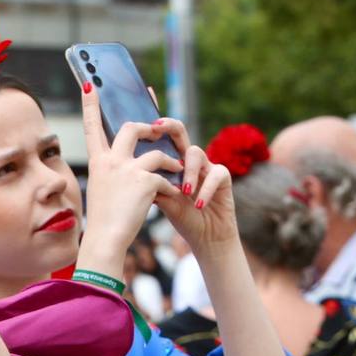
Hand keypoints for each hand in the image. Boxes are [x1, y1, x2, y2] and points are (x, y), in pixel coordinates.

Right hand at [78, 85, 184, 252]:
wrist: (107, 239)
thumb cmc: (105, 220)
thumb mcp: (103, 189)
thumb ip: (114, 171)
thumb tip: (131, 160)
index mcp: (97, 163)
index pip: (92, 128)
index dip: (91, 105)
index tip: (89, 84)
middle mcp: (110, 162)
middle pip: (131, 128)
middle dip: (148, 128)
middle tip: (158, 133)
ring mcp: (127, 170)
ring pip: (157, 153)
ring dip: (171, 163)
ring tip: (177, 173)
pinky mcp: (145, 181)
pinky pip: (166, 178)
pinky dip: (172, 188)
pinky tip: (172, 199)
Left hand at [150, 119, 238, 258]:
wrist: (206, 237)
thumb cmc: (183, 218)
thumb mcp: (163, 202)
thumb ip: (152, 187)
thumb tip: (131, 176)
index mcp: (171, 163)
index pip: (161, 140)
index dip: (152, 126)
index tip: (142, 118)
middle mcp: (188, 159)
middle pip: (180, 132)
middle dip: (168, 126)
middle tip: (156, 127)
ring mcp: (206, 165)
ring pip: (195, 153)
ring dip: (188, 173)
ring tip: (184, 192)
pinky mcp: (223, 175)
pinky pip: (215, 174)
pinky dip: (205, 190)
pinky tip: (198, 204)